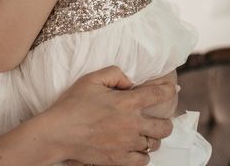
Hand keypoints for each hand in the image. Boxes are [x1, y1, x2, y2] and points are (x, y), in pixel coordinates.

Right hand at [47, 66, 175, 164]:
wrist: (58, 133)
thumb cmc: (72, 104)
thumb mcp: (91, 79)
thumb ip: (115, 73)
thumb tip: (131, 81)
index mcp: (127, 102)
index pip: (159, 95)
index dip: (169, 90)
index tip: (172, 90)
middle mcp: (132, 124)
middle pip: (165, 126)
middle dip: (165, 120)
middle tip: (156, 118)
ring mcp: (127, 144)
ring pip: (155, 144)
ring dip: (152, 137)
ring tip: (143, 133)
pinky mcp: (120, 160)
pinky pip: (143, 160)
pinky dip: (142, 154)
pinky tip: (134, 147)